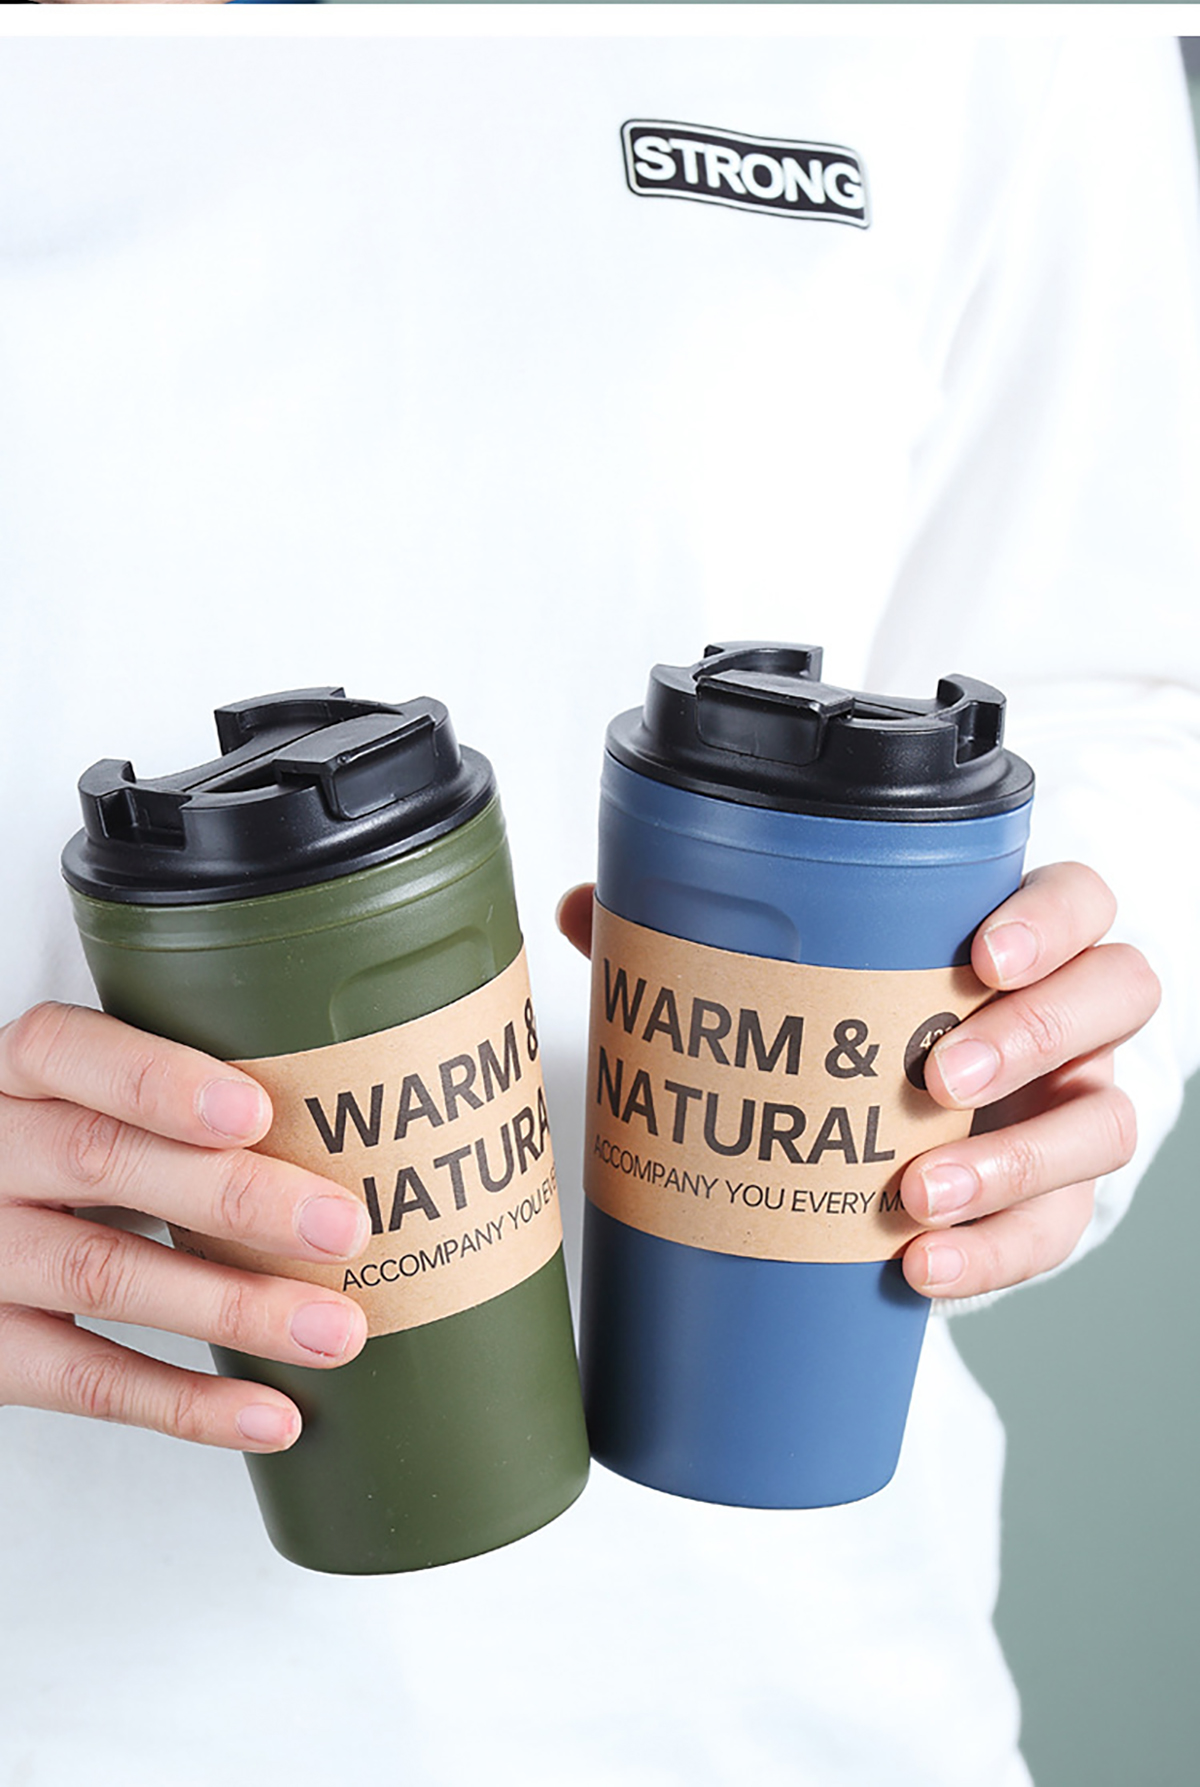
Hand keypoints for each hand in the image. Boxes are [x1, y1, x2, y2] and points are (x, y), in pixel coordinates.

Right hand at [0, 1004, 369, 1450]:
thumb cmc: (64, 1163)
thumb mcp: (89, 1108)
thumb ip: (178, 1103)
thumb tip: (360, 1116)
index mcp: (17, 1077)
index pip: (66, 1052)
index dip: (159, 1081)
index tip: (257, 1111)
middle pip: (101, 1162)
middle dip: (235, 1197)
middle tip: (344, 1228)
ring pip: (103, 1274)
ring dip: (234, 1307)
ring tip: (337, 1330)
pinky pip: (84, 1382)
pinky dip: (187, 1403)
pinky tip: (271, 1413)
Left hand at [556, 866, 1160, 1299]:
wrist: (907, 1136)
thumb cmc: (862, 1032)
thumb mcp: (797, 981)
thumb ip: (703, 937)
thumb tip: (585, 908)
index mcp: (1018, 941)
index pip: (1079, 901)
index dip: (1051, 921)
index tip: (979, 955)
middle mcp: (1069, 1021)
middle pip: (1115, 998)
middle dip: (1032, 1036)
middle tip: (931, 1073)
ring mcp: (1071, 1112)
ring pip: (1100, 1125)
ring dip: (1011, 1163)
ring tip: (914, 1194)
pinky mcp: (1055, 1203)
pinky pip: (1056, 1232)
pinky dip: (994, 1255)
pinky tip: (923, 1271)